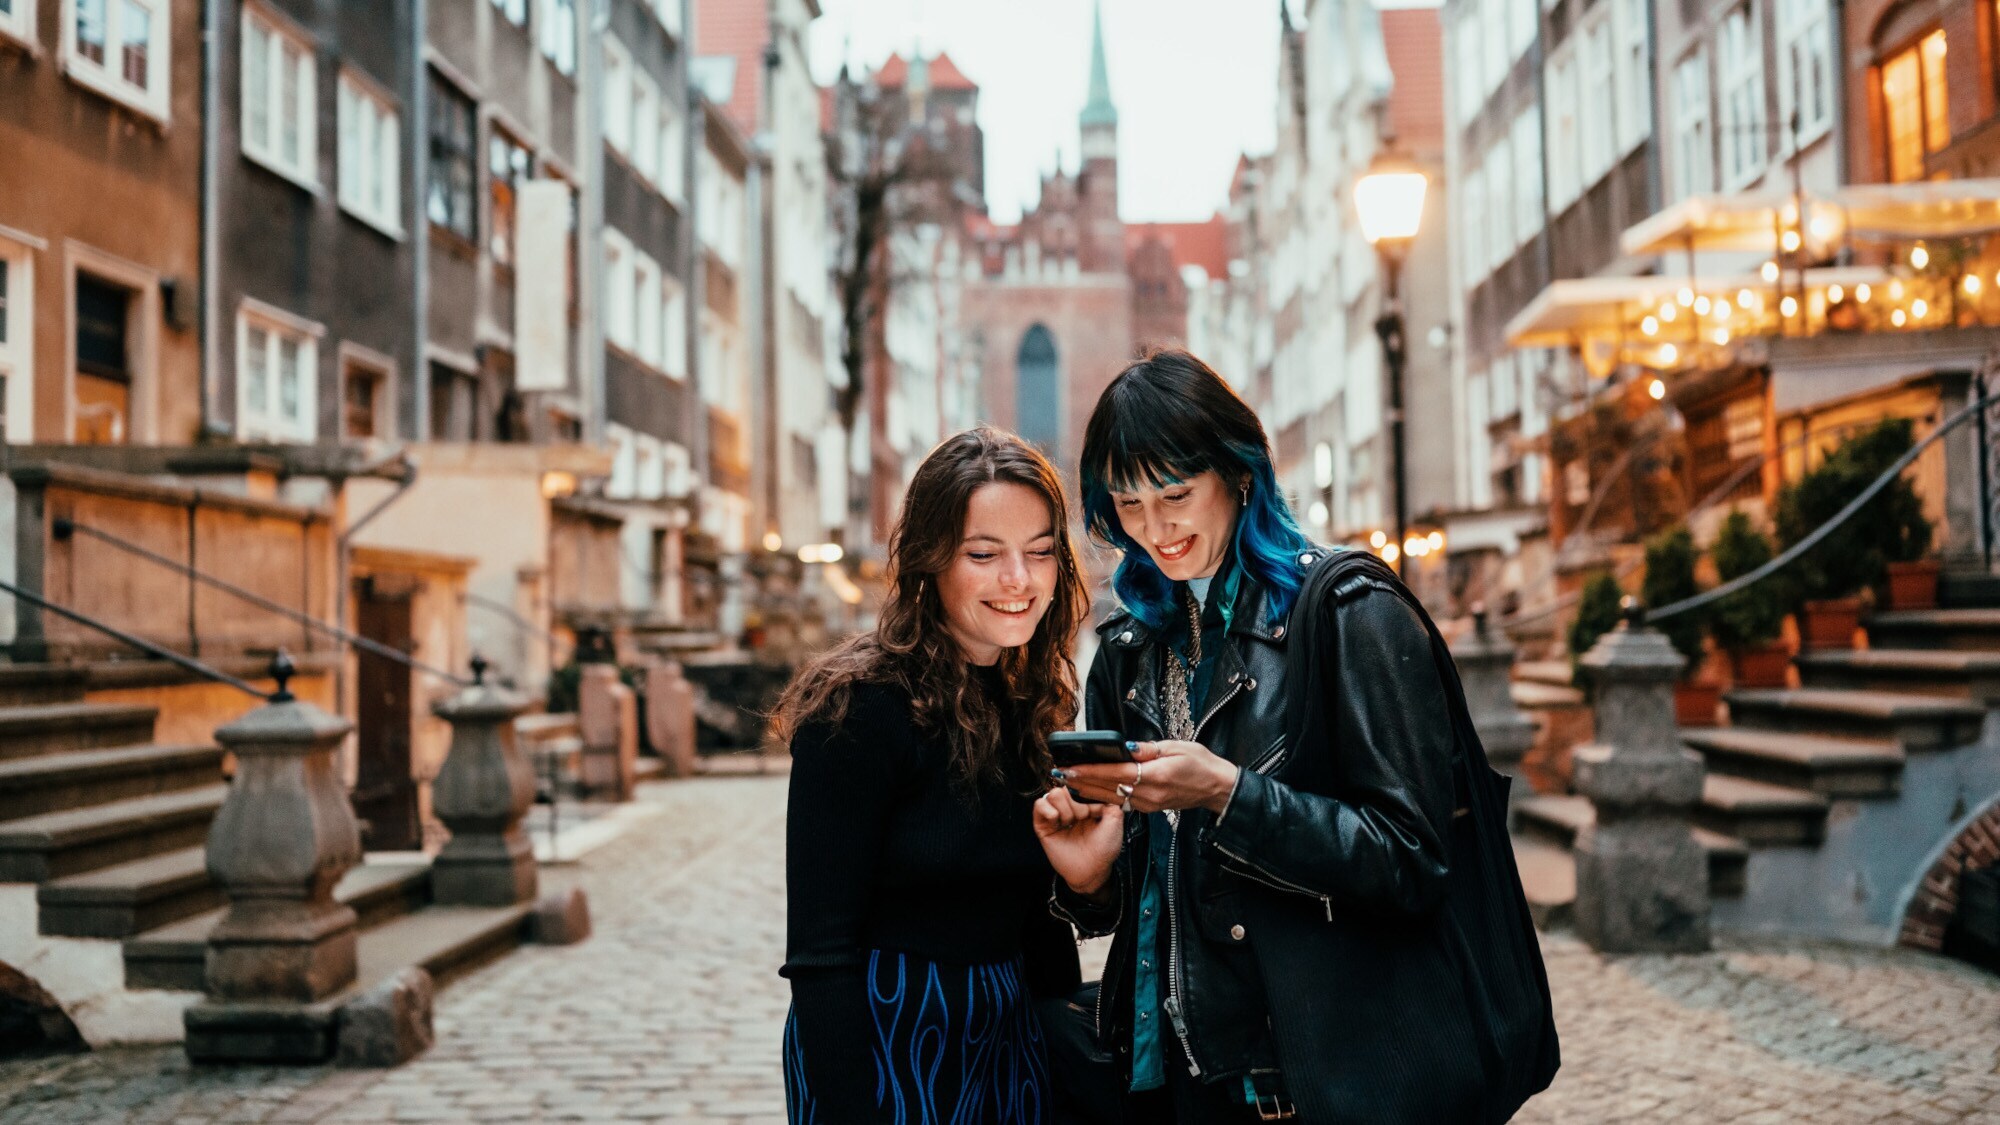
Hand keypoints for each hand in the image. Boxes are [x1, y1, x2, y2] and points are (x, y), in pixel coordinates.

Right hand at [1033, 785, 1123, 898]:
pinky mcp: (1042, 826)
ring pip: (1052, 794)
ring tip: (1069, 822)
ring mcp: (1055, 816)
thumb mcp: (1115, 820)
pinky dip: (1047, 809)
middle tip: (1081, 819)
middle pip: (1065, 787)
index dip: (1085, 792)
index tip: (1092, 806)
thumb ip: (1109, 800)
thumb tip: (1099, 789)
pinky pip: (1038, 805)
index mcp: (1085, 805)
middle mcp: (1069, 808)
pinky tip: (1056, 819)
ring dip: (1063, 808)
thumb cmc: (1104, 849)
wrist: (1092, 869)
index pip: (1079, 785)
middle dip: (1075, 803)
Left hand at [1058, 740, 1239, 814]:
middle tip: (1058, 772)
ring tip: (1066, 781)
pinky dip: (1102, 796)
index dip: (1091, 770)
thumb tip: (1124, 746)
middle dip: (1081, 781)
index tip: (1070, 766)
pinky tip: (1088, 790)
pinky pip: (1121, 802)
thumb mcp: (1177, 747)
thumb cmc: (1200, 763)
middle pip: (1108, 788)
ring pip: (1111, 798)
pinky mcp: (1148, 808)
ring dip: (1087, 790)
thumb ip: (1148, 749)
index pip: (1115, 772)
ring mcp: (1148, 805)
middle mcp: (1149, 794)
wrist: (1217, 788)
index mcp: (1156, 776)